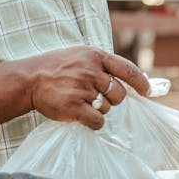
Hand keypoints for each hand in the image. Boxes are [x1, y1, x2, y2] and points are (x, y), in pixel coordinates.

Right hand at [28, 46, 149, 129]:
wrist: (30, 78)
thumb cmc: (57, 67)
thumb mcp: (80, 55)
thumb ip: (102, 64)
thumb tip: (130, 79)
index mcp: (95, 55)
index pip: (127, 69)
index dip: (141, 82)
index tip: (147, 91)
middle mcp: (91, 70)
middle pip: (119, 93)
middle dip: (112, 99)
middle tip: (96, 97)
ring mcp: (82, 88)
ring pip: (107, 108)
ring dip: (98, 109)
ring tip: (81, 101)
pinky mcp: (74, 106)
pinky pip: (98, 121)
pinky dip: (93, 122)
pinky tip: (81, 116)